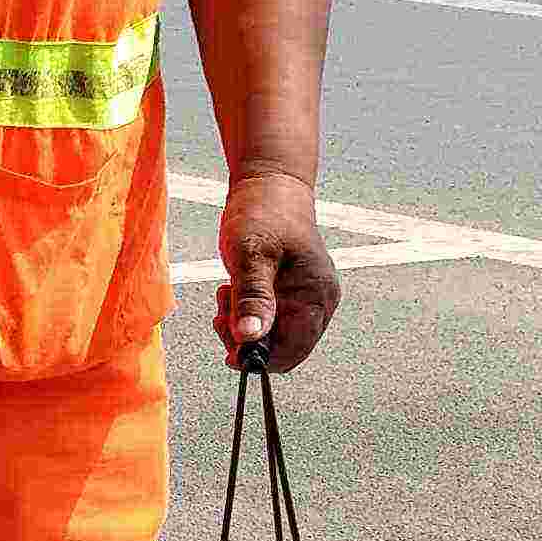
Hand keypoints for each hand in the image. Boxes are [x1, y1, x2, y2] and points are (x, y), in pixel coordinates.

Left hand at [212, 165, 338, 372]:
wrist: (269, 182)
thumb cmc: (262, 211)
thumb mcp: (250, 255)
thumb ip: (252, 298)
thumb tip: (250, 339)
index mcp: (317, 295)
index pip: (294, 350)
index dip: (261, 358)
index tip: (229, 351)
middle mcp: (319, 301)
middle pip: (284, 347)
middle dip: (249, 339)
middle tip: (222, 315)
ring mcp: (307, 296)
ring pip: (273, 334)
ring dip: (243, 325)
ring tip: (226, 295)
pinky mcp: (292, 291)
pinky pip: (269, 318)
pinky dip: (247, 312)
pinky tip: (233, 291)